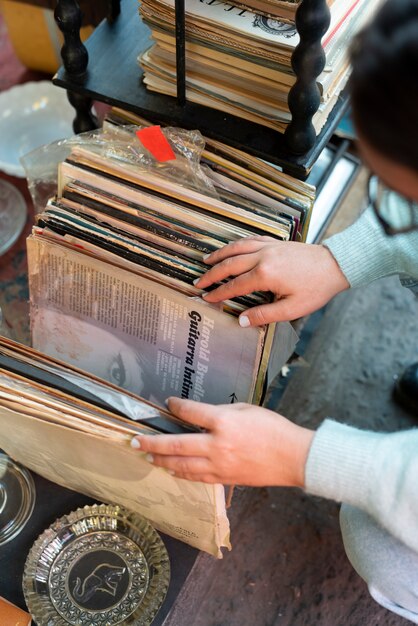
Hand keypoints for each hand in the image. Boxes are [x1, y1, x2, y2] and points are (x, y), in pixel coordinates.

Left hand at [131, 397, 313, 485]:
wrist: (293, 457)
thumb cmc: (272, 428)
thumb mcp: (246, 410)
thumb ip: (221, 413)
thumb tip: (201, 417)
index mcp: (223, 422)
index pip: (190, 413)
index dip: (176, 407)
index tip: (167, 404)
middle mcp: (216, 445)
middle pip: (176, 446)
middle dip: (152, 443)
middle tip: (135, 442)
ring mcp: (219, 465)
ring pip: (182, 466)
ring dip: (161, 462)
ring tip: (147, 458)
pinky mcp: (225, 479)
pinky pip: (196, 478)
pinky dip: (181, 474)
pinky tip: (171, 471)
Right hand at [196, 237, 349, 325]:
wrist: (335, 265)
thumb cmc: (316, 288)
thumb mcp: (292, 309)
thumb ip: (265, 315)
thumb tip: (242, 321)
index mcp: (265, 275)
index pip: (234, 286)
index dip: (218, 293)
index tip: (206, 298)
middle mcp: (263, 257)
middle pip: (229, 265)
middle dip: (212, 274)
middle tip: (198, 282)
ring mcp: (268, 247)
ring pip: (236, 249)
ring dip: (219, 256)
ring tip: (206, 261)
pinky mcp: (275, 242)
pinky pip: (249, 240)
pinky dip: (236, 245)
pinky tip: (230, 249)